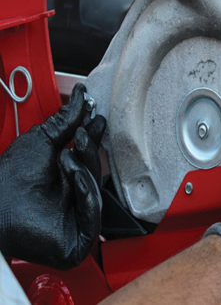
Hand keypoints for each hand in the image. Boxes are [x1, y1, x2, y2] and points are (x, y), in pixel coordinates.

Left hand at [0, 84, 105, 269]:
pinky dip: (87, 193)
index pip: (86, 158)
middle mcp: (69, 197)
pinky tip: (75, 177)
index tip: (97, 120)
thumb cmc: (7, 179)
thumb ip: (66, 122)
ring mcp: (74, 218)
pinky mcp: (77, 237)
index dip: (93, 139)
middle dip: (89, 151)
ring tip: (67, 157)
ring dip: (84, 170)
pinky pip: (93, 214)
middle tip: (83, 133)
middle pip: (93, 172)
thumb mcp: (41, 141)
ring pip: (95, 191)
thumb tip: (82, 98)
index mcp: (62, 179)